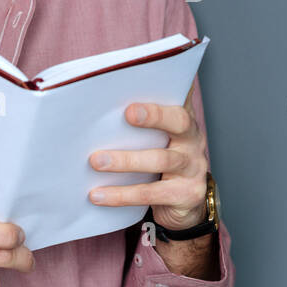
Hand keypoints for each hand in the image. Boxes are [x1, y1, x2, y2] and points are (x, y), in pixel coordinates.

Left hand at [87, 85, 208, 230]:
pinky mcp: (186, 194)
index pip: (178, 97)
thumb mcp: (153, 140)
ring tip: (96, 161)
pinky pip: (151, 193)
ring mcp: (193, 168)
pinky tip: (98, 195)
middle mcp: (193, 140)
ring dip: (126, 160)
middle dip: (154, 115)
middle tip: (128, 113)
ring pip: (161, 160)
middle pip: (179, 122)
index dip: (167, 87)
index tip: (144, 80)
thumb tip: (93, 105)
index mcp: (183, 120)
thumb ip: (134, 124)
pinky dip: (122, 194)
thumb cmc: (159, 164)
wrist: (183, 205)